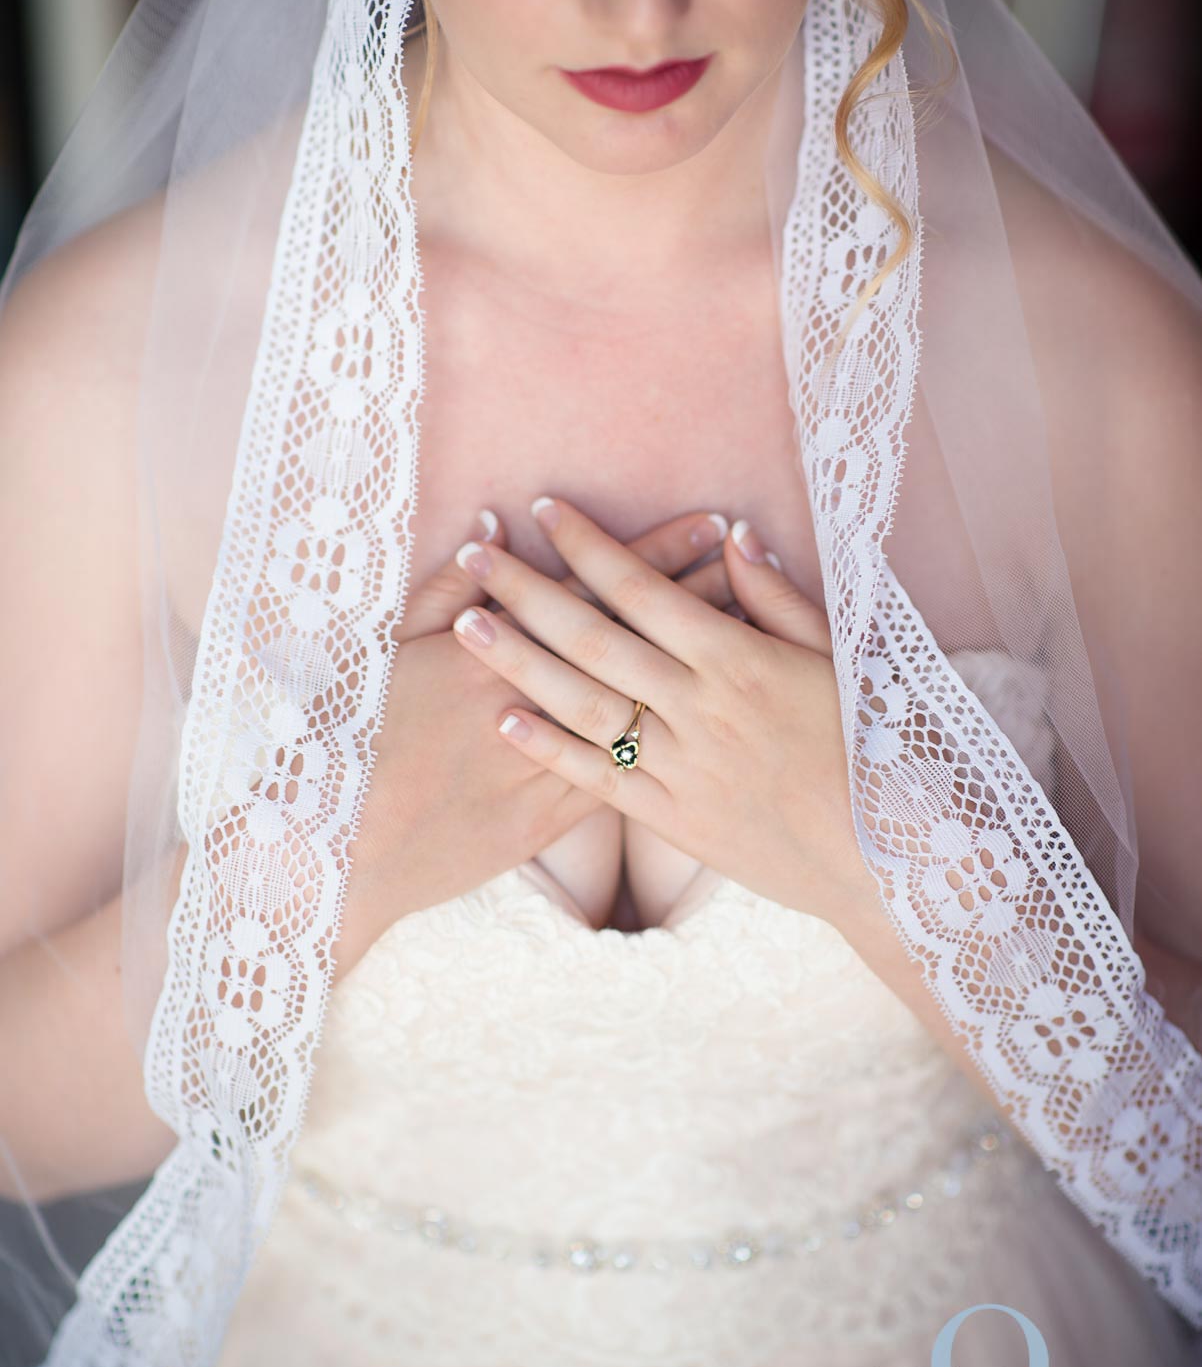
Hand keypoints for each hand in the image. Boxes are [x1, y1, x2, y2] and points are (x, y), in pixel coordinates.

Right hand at [337, 506, 746, 969]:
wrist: (344, 841)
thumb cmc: (356, 735)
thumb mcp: (392, 648)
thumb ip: (444, 589)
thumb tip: (488, 531)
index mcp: (501, 648)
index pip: (599, 588)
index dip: (660, 556)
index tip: (713, 526)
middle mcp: (538, 699)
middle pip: (637, 640)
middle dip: (700, 598)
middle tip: (758, 567)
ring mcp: (551, 760)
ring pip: (642, 706)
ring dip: (698, 669)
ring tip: (751, 633)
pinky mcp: (551, 817)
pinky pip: (623, 776)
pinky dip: (669, 748)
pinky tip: (711, 727)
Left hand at [450, 496, 867, 931]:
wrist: (880, 855)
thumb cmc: (865, 745)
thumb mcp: (836, 657)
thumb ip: (777, 596)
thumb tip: (734, 535)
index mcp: (736, 657)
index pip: (640, 587)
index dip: (587, 545)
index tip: (543, 511)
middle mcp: (698, 705)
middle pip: (593, 636)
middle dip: (527, 590)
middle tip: (475, 552)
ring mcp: (679, 764)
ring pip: (582, 703)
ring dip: (518, 660)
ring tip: (465, 623)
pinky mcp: (671, 816)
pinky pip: (597, 779)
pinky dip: (548, 748)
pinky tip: (503, 721)